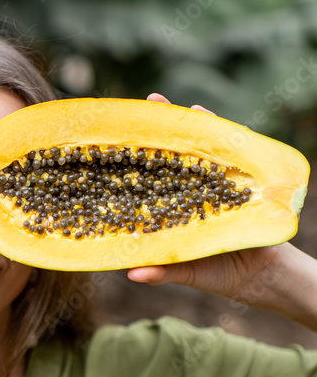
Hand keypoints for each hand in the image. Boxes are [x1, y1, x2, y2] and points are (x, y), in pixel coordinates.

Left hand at [127, 93, 283, 304]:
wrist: (262, 275)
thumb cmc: (219, 274)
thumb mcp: (188, 272)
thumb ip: (163, 271)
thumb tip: (132, 274)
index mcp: (172, 208)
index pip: (149, 180)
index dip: (134, 160)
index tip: (115, 139)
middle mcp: (189, 190)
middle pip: (168, 156)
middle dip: (155, 130)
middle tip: (142, 104)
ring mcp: (212, 181)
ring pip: (194, 148)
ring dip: (181, 123)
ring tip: (162, 101)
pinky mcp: (236, 179)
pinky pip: (226, 151)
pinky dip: (215, 131)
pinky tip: (201, 112)